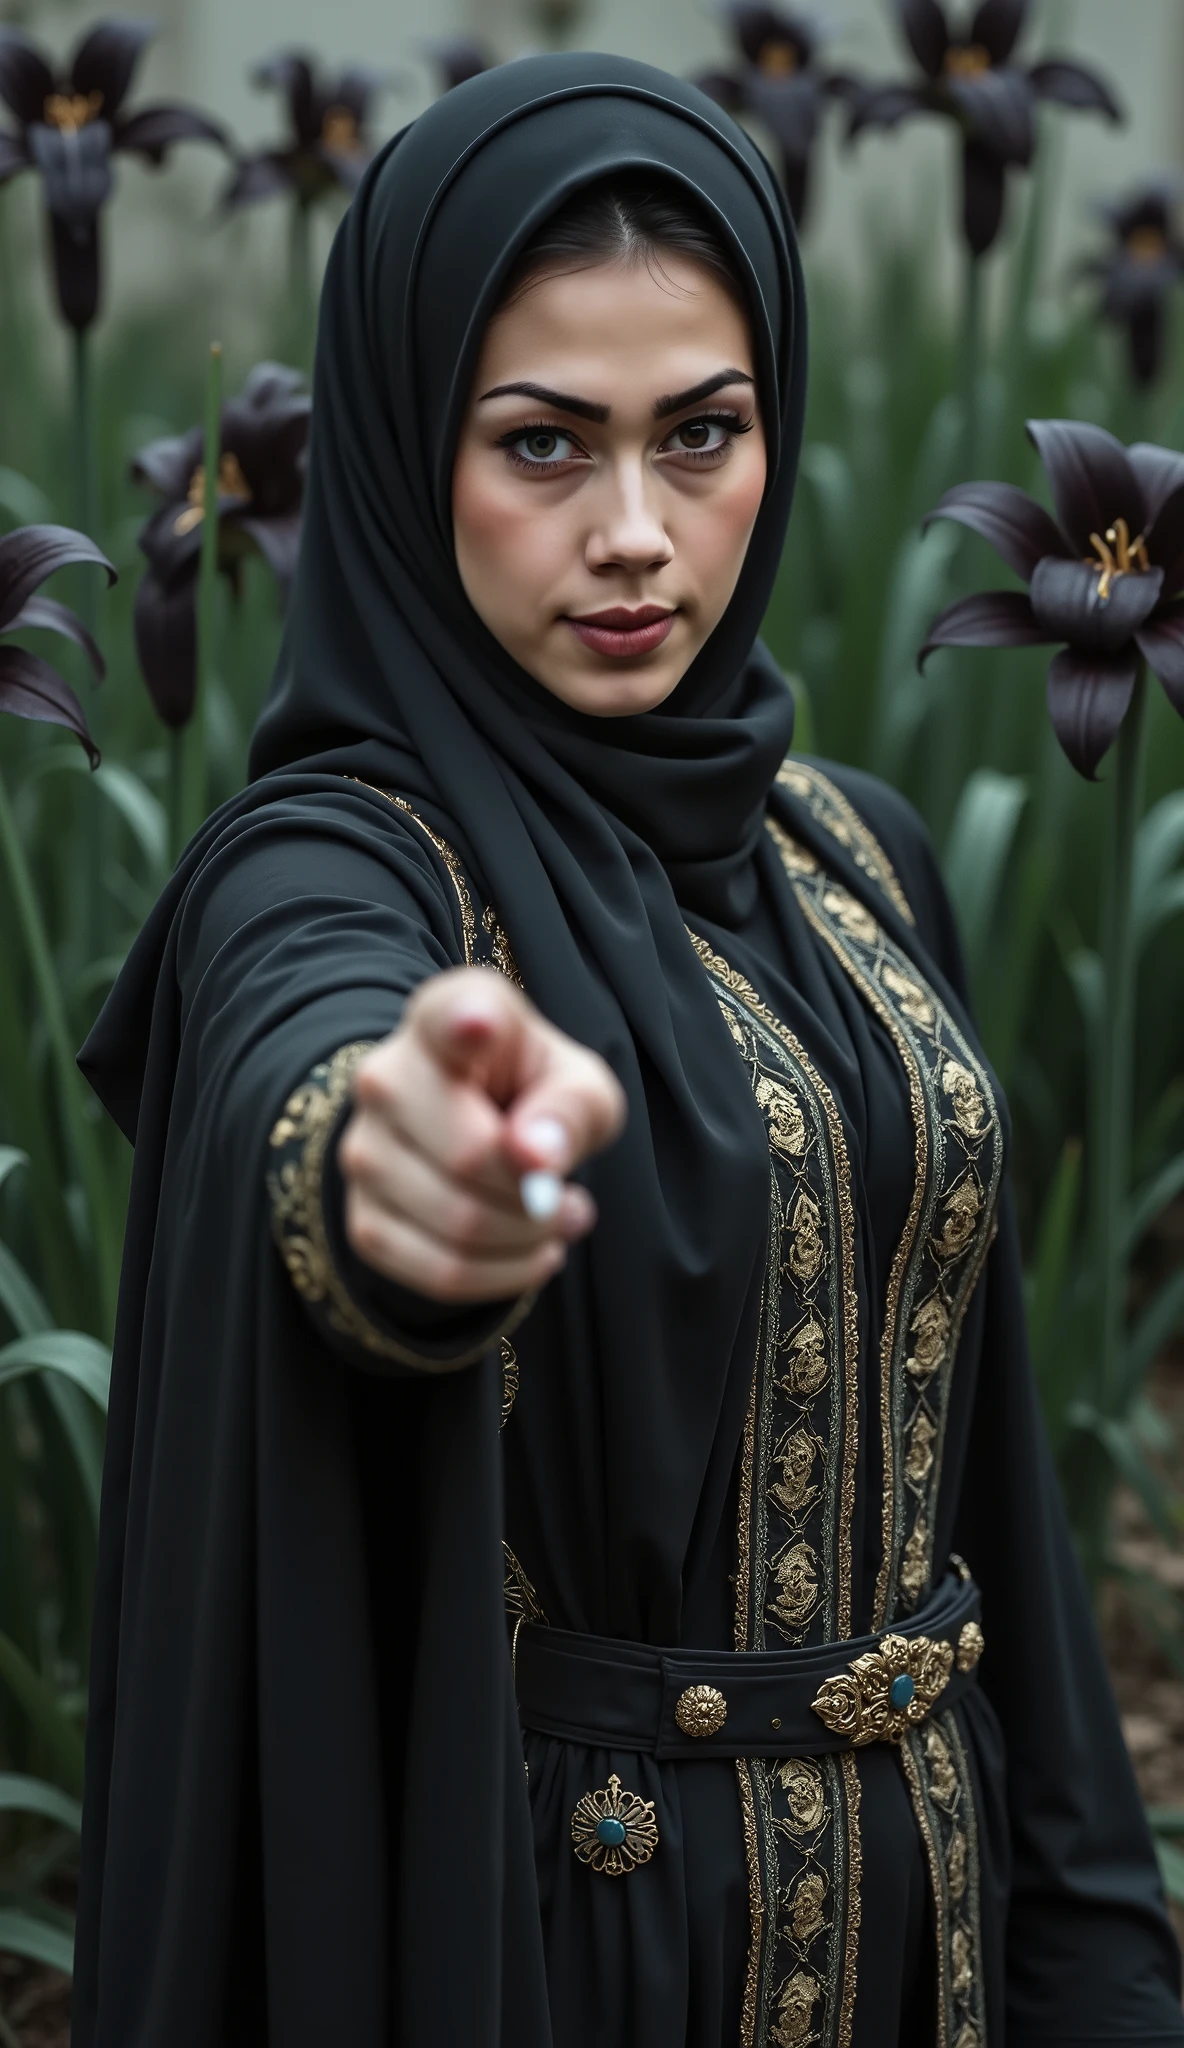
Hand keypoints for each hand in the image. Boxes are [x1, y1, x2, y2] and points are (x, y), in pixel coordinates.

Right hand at [338, 967, 625, 1304]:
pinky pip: (441, 1273)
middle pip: (469, 1157)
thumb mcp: (580, 1088)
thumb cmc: (537, 1096)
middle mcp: (384, 1079)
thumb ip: (571, 1109)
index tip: (482, 1025)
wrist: (481, 1134)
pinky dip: (504, 1275)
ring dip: (529, 1239)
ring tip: (554, 1218)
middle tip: (568, 1196)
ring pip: (458, 1225)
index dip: (467, 1022)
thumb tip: (537, 1157)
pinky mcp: (363, 1220)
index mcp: (443, 1020)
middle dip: (538, 1194)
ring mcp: (362, 1152)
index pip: (444, 1016)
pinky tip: (530, 1251)